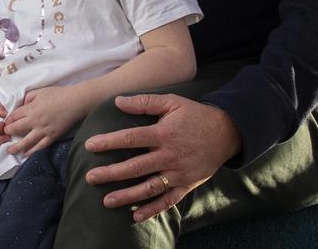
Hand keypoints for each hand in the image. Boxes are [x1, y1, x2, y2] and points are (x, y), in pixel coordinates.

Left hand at [4, 85, 85, 157]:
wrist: (74, 102)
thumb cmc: (57, 94)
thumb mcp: (39, 92)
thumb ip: (27, 98)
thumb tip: (21, 105)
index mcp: (31, 108)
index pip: (14, 116)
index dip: (8, 120)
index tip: (5, 123)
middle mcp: (35, 121)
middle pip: (17, 128)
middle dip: (9, 132)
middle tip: (5, 134)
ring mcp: (44, 130)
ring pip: (27, 141)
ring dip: (17, 147)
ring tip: (10, 151)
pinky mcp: (52, 136)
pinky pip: (40, 146)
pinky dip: (33, 151)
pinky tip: (27, 154)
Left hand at [83, 94, 241, 221]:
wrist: (227, 132)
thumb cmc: (194, 114)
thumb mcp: (171, 101)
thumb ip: (144, 102)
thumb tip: (118, 101)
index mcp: (163, 134)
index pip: (131, 138)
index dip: (109, 142)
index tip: (89, 146)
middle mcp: (169, 156)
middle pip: (135, 167)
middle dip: (111, 173)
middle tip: (90, 177)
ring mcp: (178, 173)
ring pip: (149, 188)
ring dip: (127, 196)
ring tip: (107, 201)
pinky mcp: (187, 184)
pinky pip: (168, 200)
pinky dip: (152, 209)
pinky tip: (135, 215)